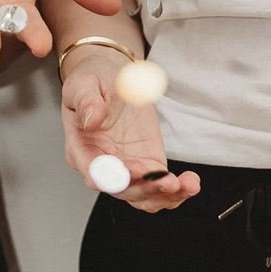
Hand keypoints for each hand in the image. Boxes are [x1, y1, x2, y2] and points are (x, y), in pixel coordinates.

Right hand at [62, 48, 200, 212]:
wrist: (109, 75)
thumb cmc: (92, 80)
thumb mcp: (83, 83)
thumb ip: (86, 101)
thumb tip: (92, 120)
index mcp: (81, 148)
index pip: (95, 172)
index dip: (115, 176)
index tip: (136, 170)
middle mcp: (102, 165)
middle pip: (122, 190)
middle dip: (146, 188)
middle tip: (168, 181)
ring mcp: (126, 168)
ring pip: (143, 196)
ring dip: (164, 195)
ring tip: (184, 186)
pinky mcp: (147, 164)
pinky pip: (159, 187)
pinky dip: (176, 190)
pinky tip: (190, 184)